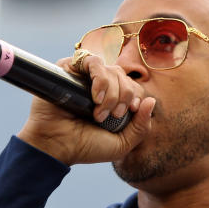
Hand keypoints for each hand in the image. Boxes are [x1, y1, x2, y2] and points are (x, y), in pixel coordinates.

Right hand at [16, 54, 155, 165]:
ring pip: (110, 69)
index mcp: (112, 99)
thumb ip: (142, 127)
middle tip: (110, 116)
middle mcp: (99, 86)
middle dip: (123, 96)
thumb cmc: (86, 147)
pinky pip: (91, 60)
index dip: (135, 96)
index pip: (133, 86)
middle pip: (124, 76)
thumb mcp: (122, 144)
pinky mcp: (69, 69)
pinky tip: (95, 97)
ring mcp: (84, 76)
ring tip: (99, 111)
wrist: (57, 146)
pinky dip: (99, 77)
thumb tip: (150, 101)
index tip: (129, 112)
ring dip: (111, 91)